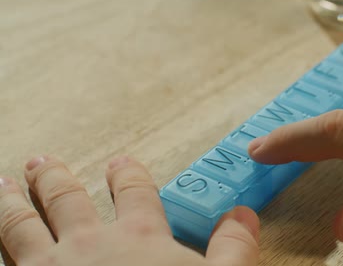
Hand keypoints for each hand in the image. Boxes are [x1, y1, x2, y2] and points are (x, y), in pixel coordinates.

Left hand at [0, 156, 258, 265]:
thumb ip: (234, 248)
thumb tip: (243, 215)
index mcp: (139, 237)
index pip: (133, 193)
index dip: (127, 175)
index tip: (121, 162)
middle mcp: (89, 244)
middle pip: (67, 200)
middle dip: (55, 179)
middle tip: (44, 163)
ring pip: (22, 225)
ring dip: (14, 203)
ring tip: (6, 185)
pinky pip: (4, 261)